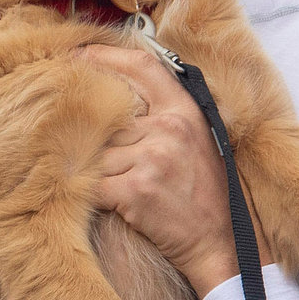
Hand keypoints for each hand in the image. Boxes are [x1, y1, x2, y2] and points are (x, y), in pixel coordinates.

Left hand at [76, 46, 238, 297]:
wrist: (219, 244)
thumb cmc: (205, 194)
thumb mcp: (197, 140)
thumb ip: (164, 116)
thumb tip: (119, 98)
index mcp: (185, 111)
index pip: (142, 67)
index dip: (106, 56)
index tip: (79, 55)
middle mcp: (169, 128)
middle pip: (108, 121)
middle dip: (99, 142)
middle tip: (101, 158)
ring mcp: (152, 158)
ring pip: (97, 154)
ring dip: (99, 173)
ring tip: (119, 190)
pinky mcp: (135, 190)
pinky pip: (93, 185)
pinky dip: (93, 196)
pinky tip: (111, 205)